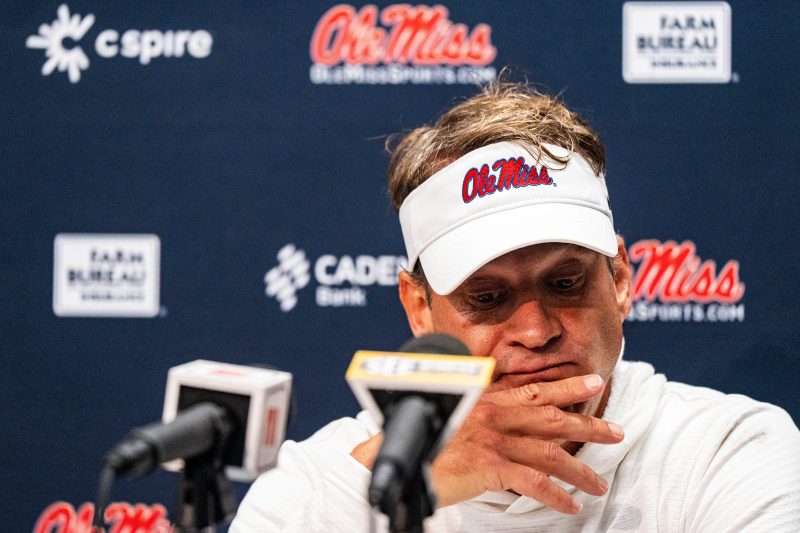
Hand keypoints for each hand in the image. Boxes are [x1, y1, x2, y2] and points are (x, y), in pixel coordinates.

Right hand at [350, 374, 622, 513]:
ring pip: (549, 452)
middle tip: (616, 431)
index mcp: (485, 398)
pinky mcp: (488, 466)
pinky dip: (554, 495)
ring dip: (579, 469)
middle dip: (588, 424)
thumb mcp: (447, 414)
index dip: (567, 387)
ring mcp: (492, 439)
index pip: (534, 389)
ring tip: (598, 484)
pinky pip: (532, 482)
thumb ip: (475, 413)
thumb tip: (498, 418)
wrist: (389, 458)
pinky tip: (569, 506)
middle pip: (552, 417)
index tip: (593, 383)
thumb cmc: (414, 437)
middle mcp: (493, 413)